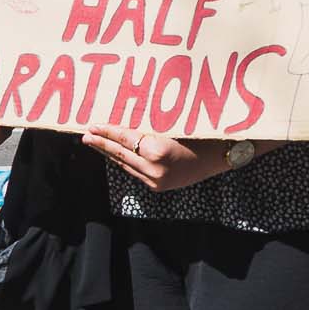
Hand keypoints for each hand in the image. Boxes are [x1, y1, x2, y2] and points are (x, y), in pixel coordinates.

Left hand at [82, 123, 222, 191]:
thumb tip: (125, 122)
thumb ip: (150, 127)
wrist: (223, 155)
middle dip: (101, 144)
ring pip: (125, 164)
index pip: (125, 138)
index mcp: (158, 150)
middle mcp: (153, 168)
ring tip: (95, 144)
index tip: (92, 125)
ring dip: (110, 154)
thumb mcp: (175, 125)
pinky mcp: (157, 186)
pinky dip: (124, 162)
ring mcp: (155, 180)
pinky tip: (116, 155)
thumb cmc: (203, 133)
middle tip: (85, 135)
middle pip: (120, 153)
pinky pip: (135, 172)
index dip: (107, 131)